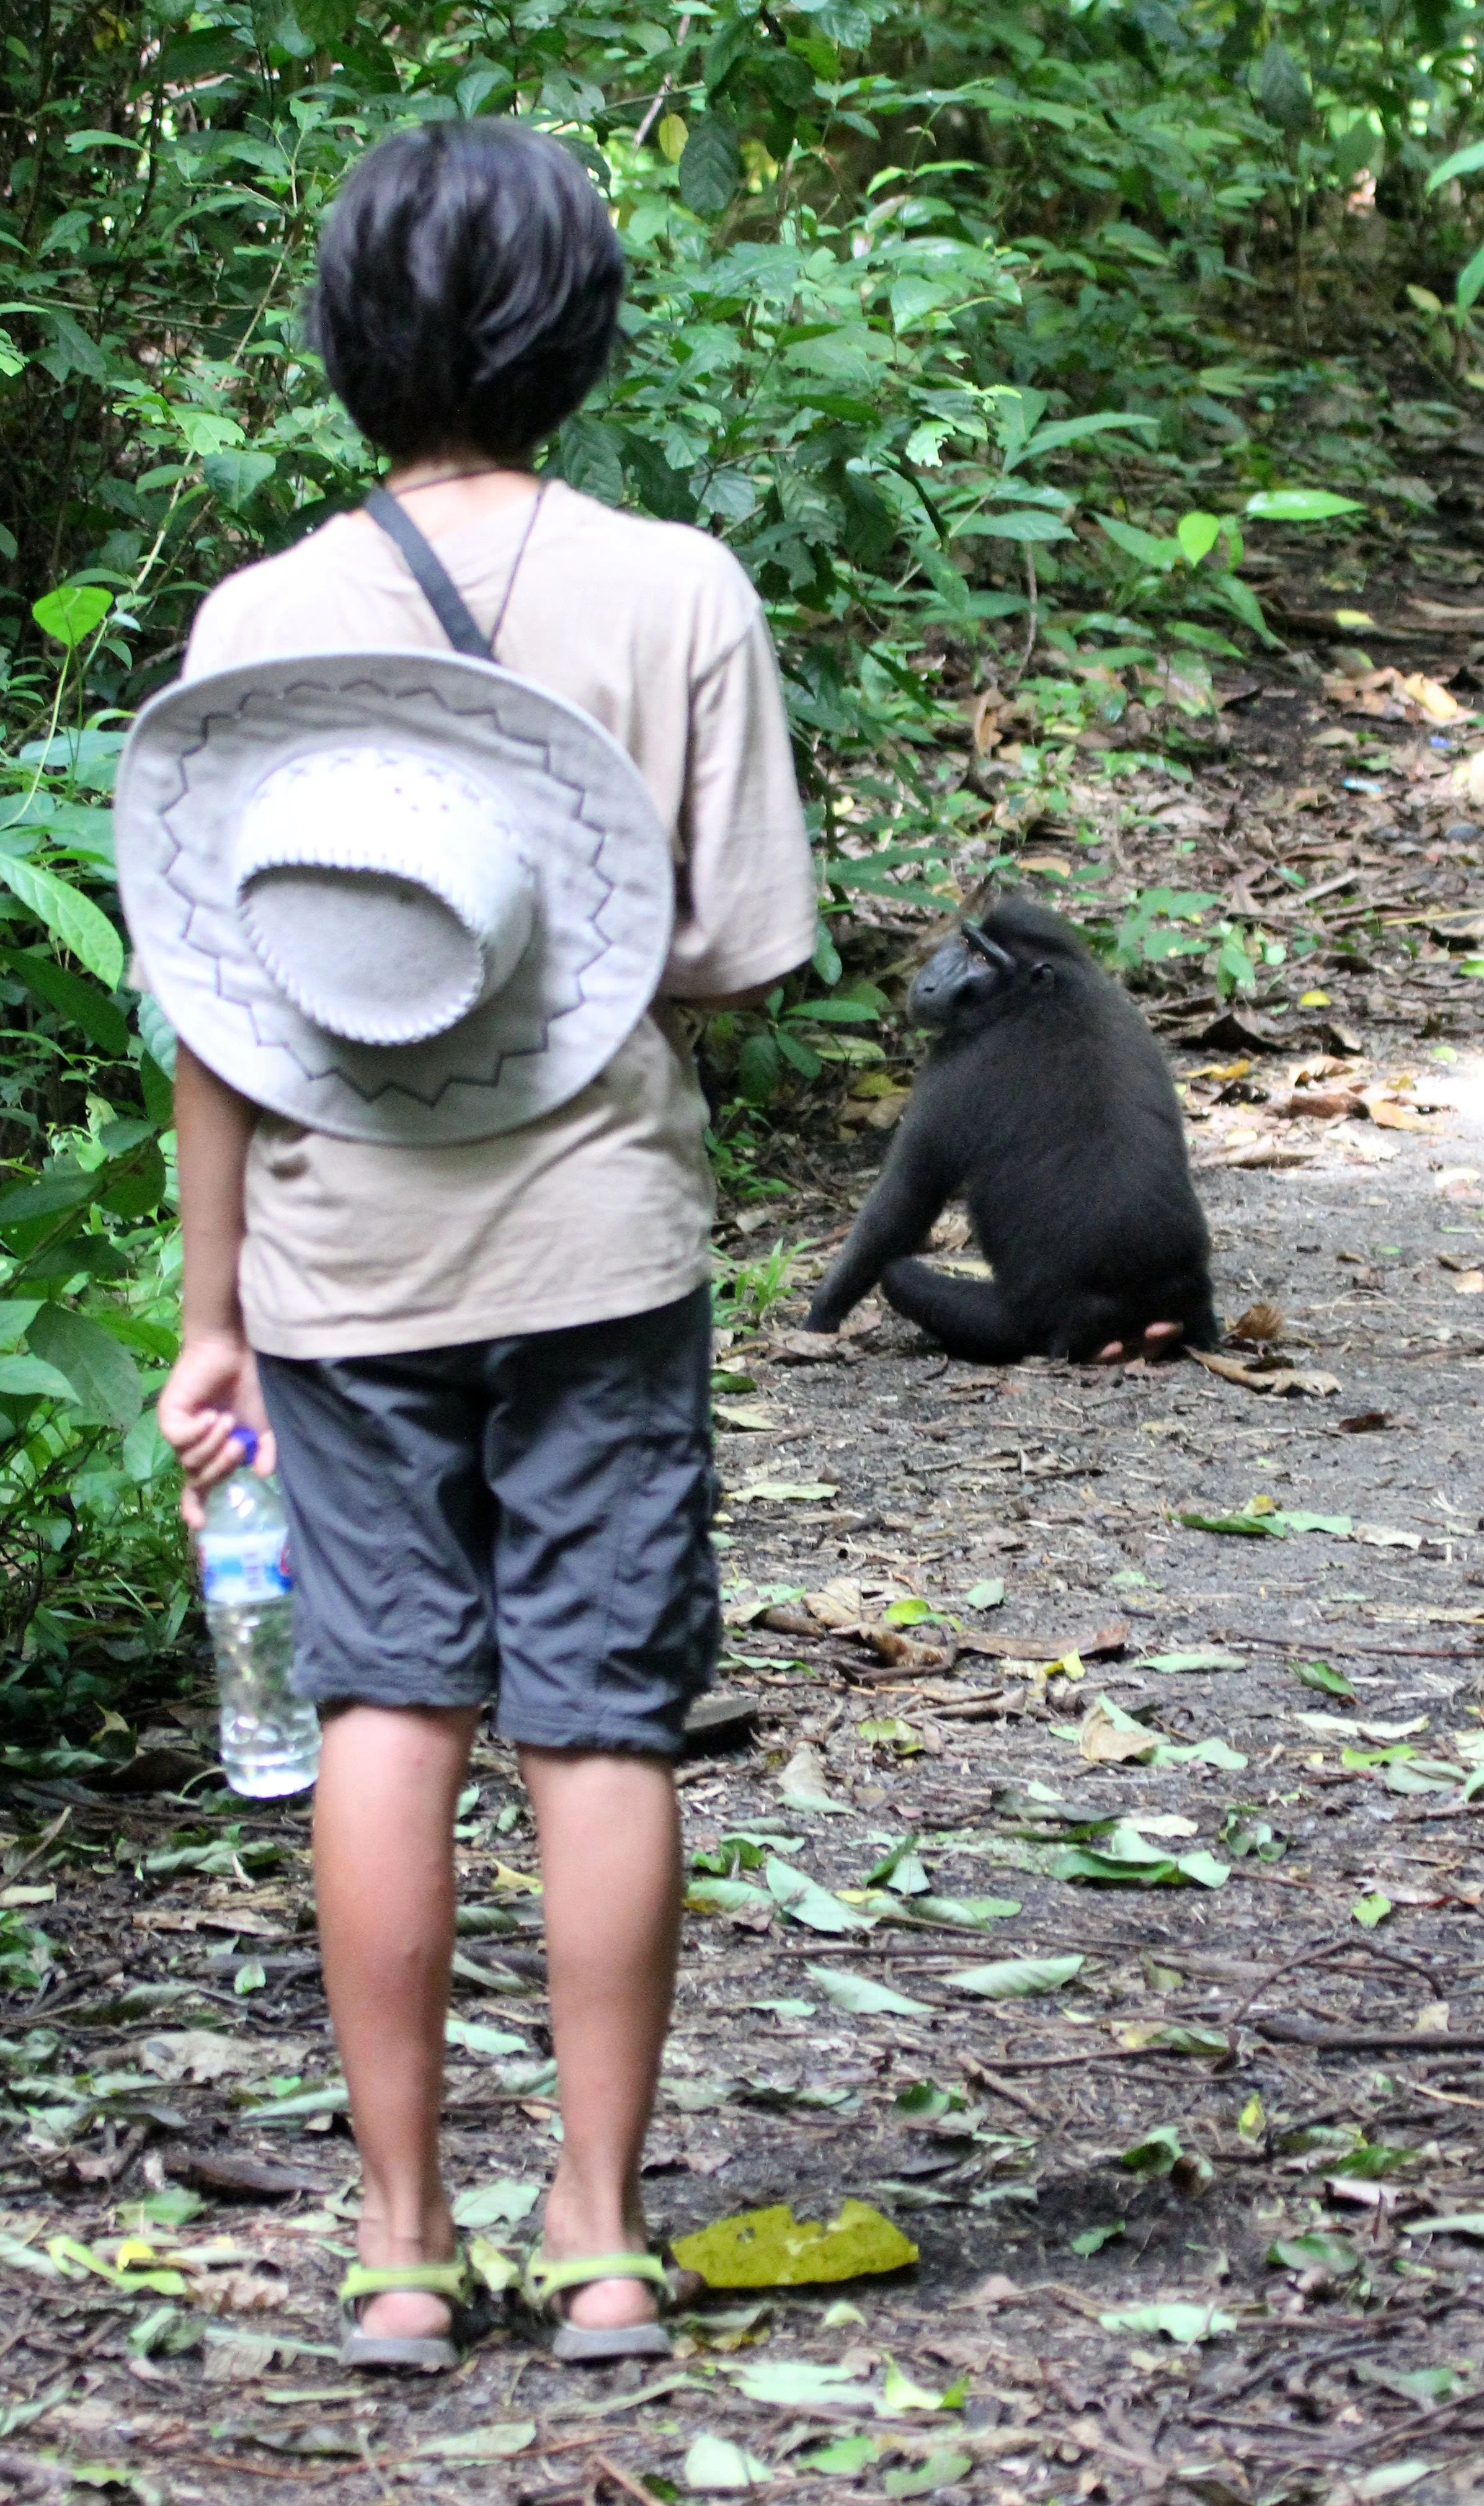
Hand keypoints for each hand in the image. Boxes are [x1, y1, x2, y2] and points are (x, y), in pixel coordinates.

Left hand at [157, 1331, 275, 1528]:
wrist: (233, 1350)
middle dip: (220, 1468)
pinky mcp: (169, 1415)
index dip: (196, 1506)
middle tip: (239, 1447)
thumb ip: (263, 1450)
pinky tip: (210, 1416)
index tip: (201, 1525)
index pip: (199, 1487)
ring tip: (227, 1420)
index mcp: (213, 1451)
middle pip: (198, 1478)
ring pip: (189, 1460)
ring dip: (213, 1445)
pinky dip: (198, 1431)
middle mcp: (193, 1445)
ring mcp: (179, 1431)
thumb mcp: (263, 1424)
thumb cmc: (250, 1385)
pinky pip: (179, 1438)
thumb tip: (262, 1474)